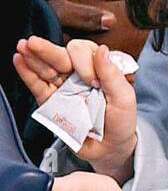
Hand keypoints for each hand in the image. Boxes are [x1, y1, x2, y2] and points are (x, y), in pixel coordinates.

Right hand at [13, 36, 137, 180]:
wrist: (110, 147)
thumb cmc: (120, 121)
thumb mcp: (124, 97)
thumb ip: (112, 74)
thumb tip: (102, 50)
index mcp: (97, 68)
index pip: (84, 53)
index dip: (84, 63)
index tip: (93, 82)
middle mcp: (78, 75)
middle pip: (61, 56)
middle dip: (48, 50)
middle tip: (34, 43)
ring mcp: (63, 88)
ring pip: (46, 68)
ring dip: (33, 57)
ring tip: (23, 47)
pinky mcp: (52, 103)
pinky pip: (37, 86)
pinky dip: (27, 73)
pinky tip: (20, 60)